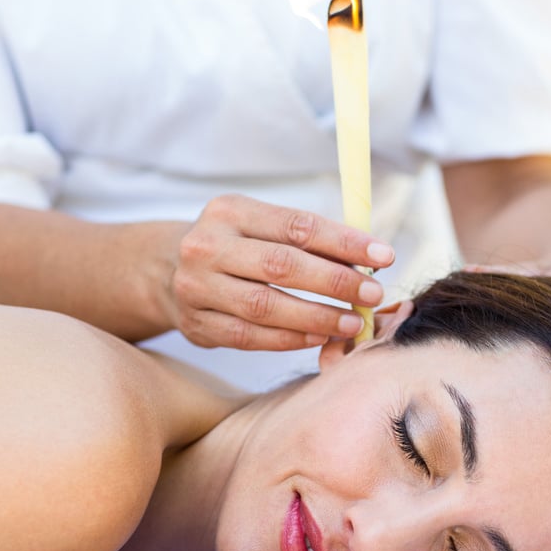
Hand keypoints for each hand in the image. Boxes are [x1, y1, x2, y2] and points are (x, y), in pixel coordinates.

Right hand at [170, 195, 394, 350]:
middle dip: (334, 282)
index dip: (344, 242)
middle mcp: (207, 246)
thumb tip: (369, 260)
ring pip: (265, 306)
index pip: (297, 226)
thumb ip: (307, 239)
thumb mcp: (261, 225)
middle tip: (371, 295)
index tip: (384, 256)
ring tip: (351, 322)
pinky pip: (249, 337)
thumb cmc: (235, 246)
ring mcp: (197, 287)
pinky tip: (318, 338)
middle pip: (281, 265)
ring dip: (316, 317)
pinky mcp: (197, 324)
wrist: (166, 270)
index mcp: (230, 211)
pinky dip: (288, 339)